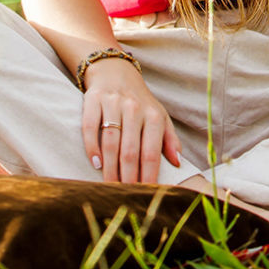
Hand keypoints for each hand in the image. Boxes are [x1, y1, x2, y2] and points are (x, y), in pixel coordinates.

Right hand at [81, 57, 183, 182]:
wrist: (116, 72)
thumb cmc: (140, 102)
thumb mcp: (159, 116)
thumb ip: (169, 140)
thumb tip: (177, 163)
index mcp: (153, 115)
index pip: (151, 151)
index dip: (149, 174)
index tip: (146, 193)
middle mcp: (134, 109)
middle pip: (130, 150)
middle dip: (128, 176)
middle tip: (124, 196)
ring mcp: (113, 104)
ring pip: (110, 141)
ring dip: (110, 167)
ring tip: (109, 186)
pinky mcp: (93, 100)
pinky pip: (90, 126)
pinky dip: (91, 146)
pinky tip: (95, 163)